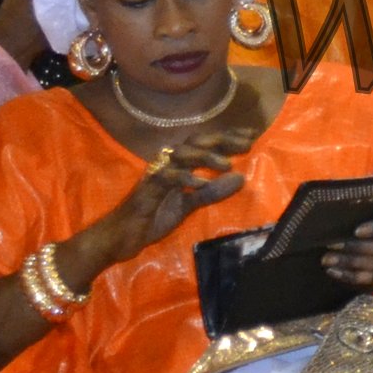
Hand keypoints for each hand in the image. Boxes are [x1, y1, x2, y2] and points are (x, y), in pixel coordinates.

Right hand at [91, 144, 247, 266]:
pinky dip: (183, 178)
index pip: (205, 144)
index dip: (228, 137)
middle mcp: (167, 163)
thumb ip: (212, 192)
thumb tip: (241, 178)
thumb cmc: (153, 217)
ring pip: (181, 155)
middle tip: (247, 143)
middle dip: (223, 140)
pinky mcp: (146, 189)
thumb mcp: (188, 205)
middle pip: (196, 143)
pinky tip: (200, 183)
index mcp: (178, 164)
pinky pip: (165, 178)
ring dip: (205, 157)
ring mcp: (155, 174)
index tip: (252, 134)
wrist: (120, 238)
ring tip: (227, 165)